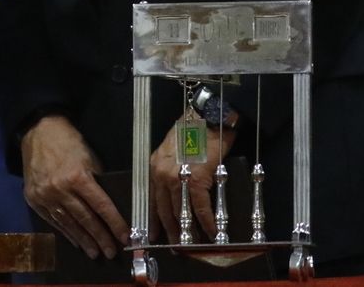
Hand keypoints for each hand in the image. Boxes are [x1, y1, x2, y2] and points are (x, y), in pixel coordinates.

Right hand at [21, 115, 127, 259]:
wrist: (37, 131)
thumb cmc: (68, 142)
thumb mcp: (89, 157)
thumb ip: (97, 182)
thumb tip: (109, 206)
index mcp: (77, 177)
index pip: (101, 206)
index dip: (114, 224)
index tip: (125, 238)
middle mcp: (60, 189)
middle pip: (85, 219)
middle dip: (100, 237)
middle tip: (111, 252)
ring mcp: (44, 196)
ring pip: (68, 223)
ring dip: (83, 240)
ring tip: (95, 253)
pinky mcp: (33, 199)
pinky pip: (52, 220)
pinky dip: (66, 232)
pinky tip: (75, 241)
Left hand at [150, 118, 235, 243]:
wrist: (208, 118)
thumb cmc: (194, 132)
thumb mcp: (174, 151)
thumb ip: (172, 171)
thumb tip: (179, 192)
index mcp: (155, 166)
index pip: (152, 198)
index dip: (154, 218)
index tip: (154, 234)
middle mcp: (161, 173)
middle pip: (164, 209)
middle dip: (170, 230)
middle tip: (175, 246)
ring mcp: (177, 177)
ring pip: (180, 211)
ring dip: (188, 230)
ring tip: (193, 244)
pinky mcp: (196, 180)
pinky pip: (200, 208)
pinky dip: (206, 222)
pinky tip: (211, 231)